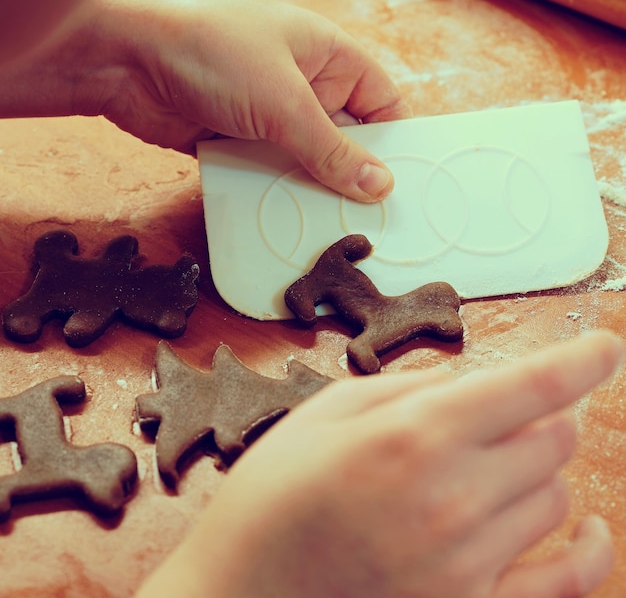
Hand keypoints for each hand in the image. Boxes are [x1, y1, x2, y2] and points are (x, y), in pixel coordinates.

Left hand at [82, 0, 409, 200]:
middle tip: (366, 219)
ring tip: (328, 229)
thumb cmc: (210, 47)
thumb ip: (332, 149)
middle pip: (342, 137)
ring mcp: (264, 113)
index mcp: (327, 56)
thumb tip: (379, 184)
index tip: (403, 185)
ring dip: (309, 189)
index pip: (380, 101)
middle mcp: (300, 84)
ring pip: (302, 160)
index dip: (394, 141)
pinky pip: (265, 171)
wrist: (120, 53)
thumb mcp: (285, 102)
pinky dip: (272, 193)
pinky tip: (283, 221)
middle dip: (351, 176)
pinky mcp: (233, 138)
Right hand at [136, 330, 622, 597]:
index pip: (530, 386)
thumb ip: (406, 384)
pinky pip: (566, 583)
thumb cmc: (273, 492)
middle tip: (508, 409)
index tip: (606, 345)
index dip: (580, 360)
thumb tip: (468, 380)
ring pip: (555, 496)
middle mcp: (453, 497)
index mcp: (413, 434)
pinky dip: (590, 548)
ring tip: (496, 460)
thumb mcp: (326, 410)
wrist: (241, 591)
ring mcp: (467, 564)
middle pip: (551, 438)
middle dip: (539, 413)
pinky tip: (593, 527)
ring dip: (538, 466)